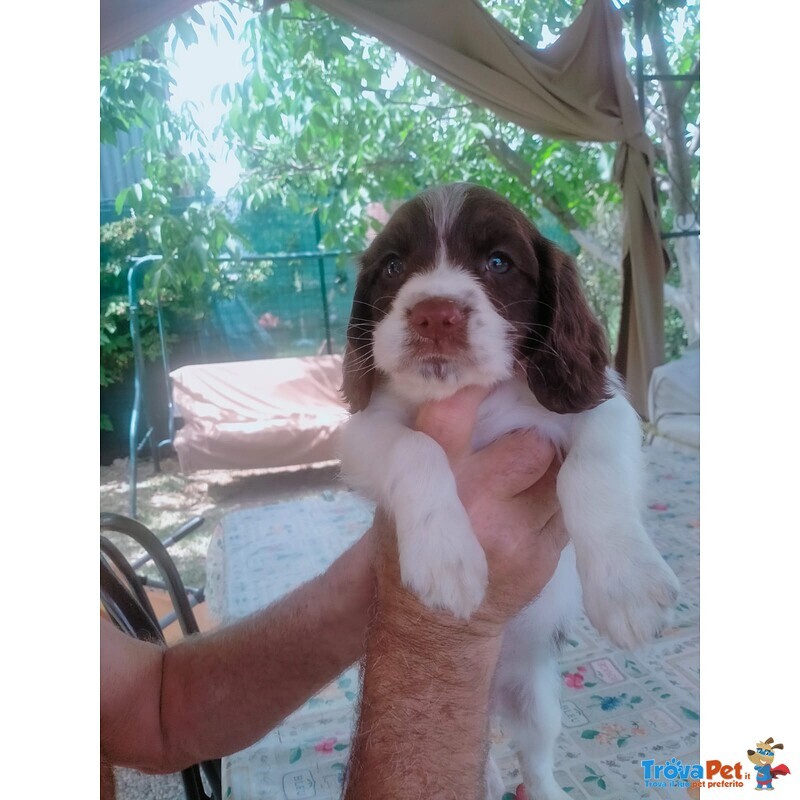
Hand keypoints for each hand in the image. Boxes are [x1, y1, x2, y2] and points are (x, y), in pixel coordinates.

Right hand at [415, 385, 567, 626]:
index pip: (452, 409)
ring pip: (557, 476)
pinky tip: (530, 516)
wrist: (431, 625)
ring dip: (549, 473)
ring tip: (524, 485)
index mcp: (427, 476)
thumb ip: (434, 446)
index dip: (479, 383)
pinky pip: (566, 512)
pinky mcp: (540, 558)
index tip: (496, 371)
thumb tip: (471, 382)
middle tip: (520, 448)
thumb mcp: (400, 495)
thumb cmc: (409, 546)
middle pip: (531, 445)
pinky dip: (555, 506)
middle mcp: (468, 499)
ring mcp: (509, 532)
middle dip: (532, 443)